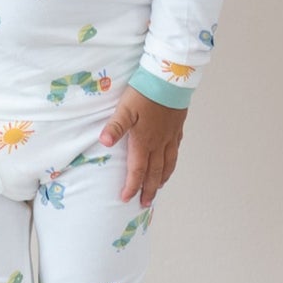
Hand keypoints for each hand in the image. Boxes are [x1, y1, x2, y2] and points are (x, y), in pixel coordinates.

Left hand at [100, 87, 186, 206]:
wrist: (171, 79)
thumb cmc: (145, 92)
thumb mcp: (125, 108)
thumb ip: (115, 126)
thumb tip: (104, 142)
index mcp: (144, 141)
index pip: (137, 170)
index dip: (132, 186)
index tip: (126, 199)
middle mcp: (159, 143)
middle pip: (155, 172)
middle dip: (148, 190)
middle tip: (145, 203)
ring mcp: (170, 137)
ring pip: (168, 164)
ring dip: (162, 179)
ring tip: (158, 188)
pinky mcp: (177, 128)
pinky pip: (176, 151)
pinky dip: (172, 163)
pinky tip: (170, 163)